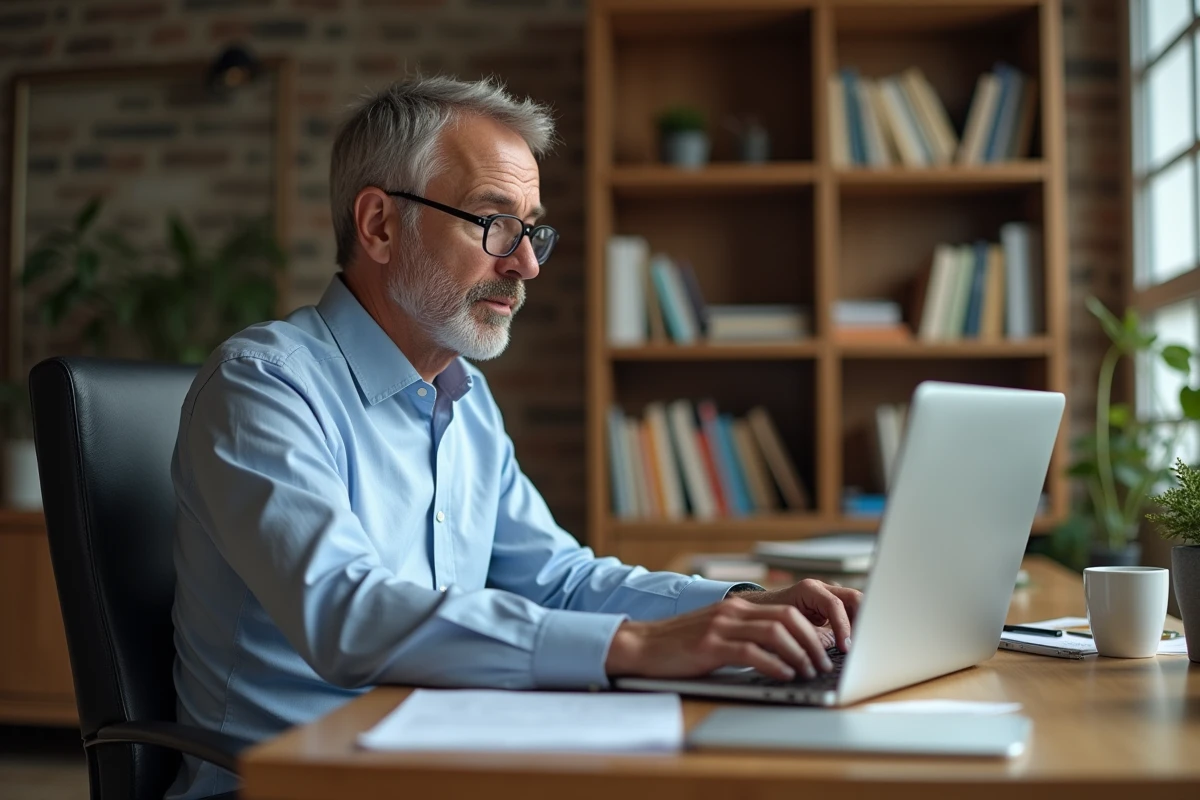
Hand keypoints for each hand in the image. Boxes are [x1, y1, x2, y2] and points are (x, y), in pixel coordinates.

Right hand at [605, 594, 838, 682]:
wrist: (641, 644)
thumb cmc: (681, 645)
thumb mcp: (718, 633)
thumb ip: (747, 636)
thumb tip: (785, 654)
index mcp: (738, 607)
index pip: (788, 610)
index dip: (812, 629)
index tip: (825, 649)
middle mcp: (733, 612)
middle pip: (788, 618)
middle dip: (812, 642)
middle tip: (823, 664)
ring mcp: (721, 627)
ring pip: (775, 633)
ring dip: (799, 655)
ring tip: (809, 672)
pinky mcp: (710, 646)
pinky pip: (751, 653)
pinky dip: (774, 665)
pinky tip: (784, 676)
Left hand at [735, 579, 860, 654]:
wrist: (759, 612)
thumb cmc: (769, 619)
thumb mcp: (787, 629)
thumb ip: (812, 636)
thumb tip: (833, 648)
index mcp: (809, 589)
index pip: (835, 604)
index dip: (844, 627)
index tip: (845, 647)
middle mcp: (822, 588)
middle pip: (854, 599)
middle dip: (862, 622)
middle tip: (860, 646)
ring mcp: (829, 595)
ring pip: (857, 605)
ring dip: (860, 625)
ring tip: (858, 647)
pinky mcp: (832, 607)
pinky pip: (850, 613)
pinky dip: (854, 627)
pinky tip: (852, 645)